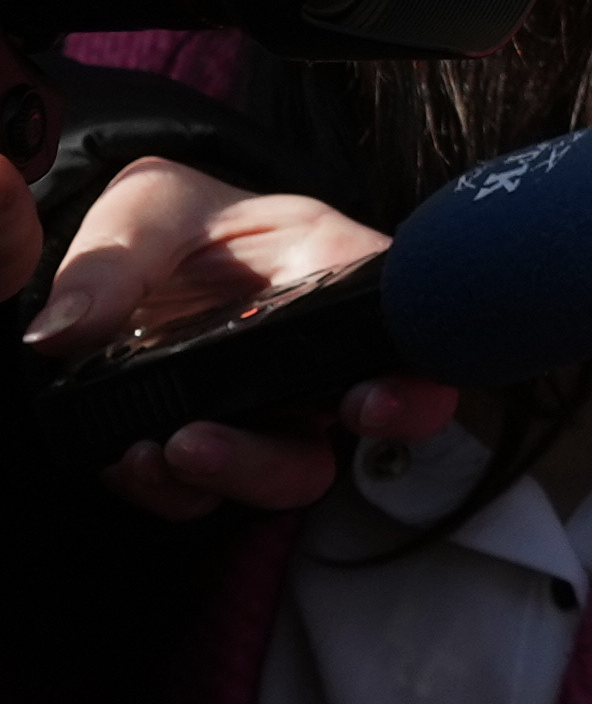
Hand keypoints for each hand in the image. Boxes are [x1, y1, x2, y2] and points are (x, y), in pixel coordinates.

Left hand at [20, 163, 451, 518]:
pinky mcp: (220, 445)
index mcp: (336, 273)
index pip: (408, 328)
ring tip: (169, 451)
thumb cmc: (171, 219)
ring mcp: (277, 407)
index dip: (414, 377)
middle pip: (363, 419)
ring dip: (237, 475)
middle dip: (313, 449)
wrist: (130, 258)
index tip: (368, 399)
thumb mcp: (148, 210)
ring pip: (293, 469)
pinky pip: (210, 493)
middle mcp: (323, 352)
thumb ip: (117, 260)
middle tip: (232, 441)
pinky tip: (133, 461)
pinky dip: (173, 492)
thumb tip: (66, 331)